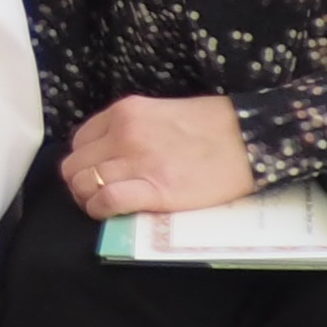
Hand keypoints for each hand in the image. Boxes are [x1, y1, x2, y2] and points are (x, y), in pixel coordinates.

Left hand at [61, 92, 252, 221]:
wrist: (251, 138)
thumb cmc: (212, 126)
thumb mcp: (160, 112)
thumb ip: (130, 128)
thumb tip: (108, 152)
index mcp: (124, 112)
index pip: (79, 142)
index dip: (84, 161)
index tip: (96, 173)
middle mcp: (123, 134)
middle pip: (75, 166)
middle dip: (79, 183)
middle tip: (96, 194)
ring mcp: (138, 161)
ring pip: (84, 185)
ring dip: (88, 199)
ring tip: (104, 206)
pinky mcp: (155, 190)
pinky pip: (107, 202)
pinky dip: (100, 211)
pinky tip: (110, 214)